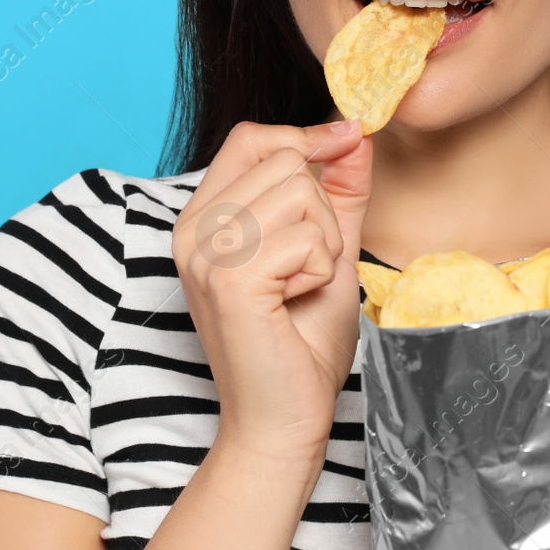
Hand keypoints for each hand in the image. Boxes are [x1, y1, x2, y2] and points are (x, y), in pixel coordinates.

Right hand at [171, 118, 372, 460]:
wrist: (283, 418)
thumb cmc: (302, 340)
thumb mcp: (329, 248)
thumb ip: (340, 189)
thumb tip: (355, 131)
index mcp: (204, 217)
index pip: (251, 136)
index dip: (304, 136)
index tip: (347, 142)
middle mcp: (193, 229)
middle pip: (286, 160)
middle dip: (321, 211)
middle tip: (306, 268)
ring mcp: (206, 252)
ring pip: (302, 193)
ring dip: (323, 243)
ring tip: (299, 286)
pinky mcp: (230, 278)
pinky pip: (307, 237)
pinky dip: (320, 270)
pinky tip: (295, 303)